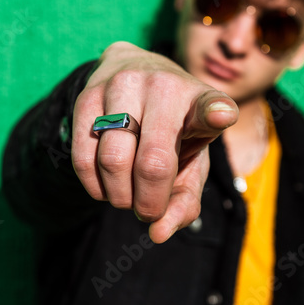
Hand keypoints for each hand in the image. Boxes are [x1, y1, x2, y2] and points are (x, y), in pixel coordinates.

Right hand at [71, 41, 238, 242]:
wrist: (135, 71)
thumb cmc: (172, 128)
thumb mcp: (191, 160)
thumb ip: (184, 200)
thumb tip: (158, 232)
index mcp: (198, 100)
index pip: (208, 106)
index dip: (215, 113)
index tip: (219, 116)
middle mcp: (162, 86)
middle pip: (152, 162)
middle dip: (149, 203)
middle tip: (149, 211)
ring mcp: (122, 86)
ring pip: (113, 161)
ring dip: (120, 197)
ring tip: (128, 197)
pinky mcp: (88, 95)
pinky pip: (84, 156)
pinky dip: (95, 186)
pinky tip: (106, 187)